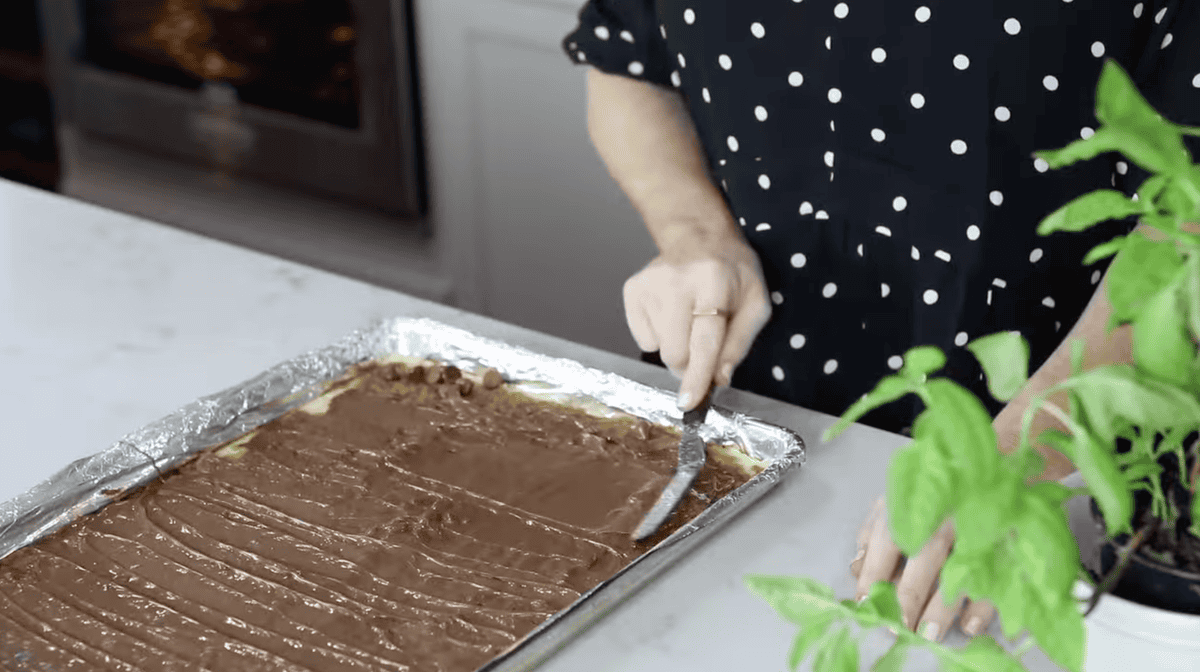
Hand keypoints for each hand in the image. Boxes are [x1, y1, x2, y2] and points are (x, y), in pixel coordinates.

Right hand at [623, 225, 769, 409]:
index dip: (698, 375)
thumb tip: (719, 379)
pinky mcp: (632, 289)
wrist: (700, 237)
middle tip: (704, 347)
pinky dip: (660, 336)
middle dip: (691, 364)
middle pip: (675, 352)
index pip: (704, 340)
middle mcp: (676, 280)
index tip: (689, 402)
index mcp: (713, 282)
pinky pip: (644, 339)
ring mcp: (649, 283)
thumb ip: (740, 343)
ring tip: (690, 319)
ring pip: (659, 349)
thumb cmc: (733, 274)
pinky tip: (672, 313)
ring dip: (678, 346)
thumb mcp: (755, 304)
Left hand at [851, 497, 996, 641]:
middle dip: (909, 594)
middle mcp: (947, 513)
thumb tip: (857, 568)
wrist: (993, 469)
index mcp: (915, 501)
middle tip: (897, 627)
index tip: (864, 603)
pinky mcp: (1010, 542)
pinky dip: (984, 604)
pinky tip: (969, 626)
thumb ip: (874, 532)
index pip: (888, 538)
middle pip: (926, 555)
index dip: (874, 572)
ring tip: (927, 634)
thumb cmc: (933, 491)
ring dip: (943, 606)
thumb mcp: (897, 500)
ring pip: (962, 568)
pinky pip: (1000, 576)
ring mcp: (981, 527)